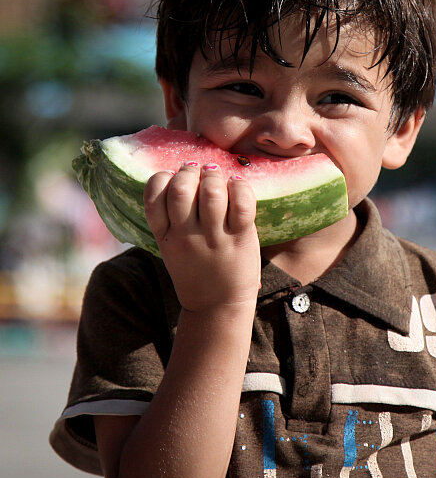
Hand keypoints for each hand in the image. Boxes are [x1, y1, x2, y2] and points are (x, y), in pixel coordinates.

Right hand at [144, 162, 260, 311]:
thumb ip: (170, 219)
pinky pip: (242, 204)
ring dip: (214, 177)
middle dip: (189, 171)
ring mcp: (215, 238)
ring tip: (216, 177)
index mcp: (165, 236)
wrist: (217, 307)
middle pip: (181, 190)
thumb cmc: (197, 271)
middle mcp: (187, 236)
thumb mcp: (171, 248)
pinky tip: (237, 185)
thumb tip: (179, 178)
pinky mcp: (241, 239)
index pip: (153, 196)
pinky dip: (240, 187)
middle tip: (198, 170)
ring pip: (212, 193)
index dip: (162, 178)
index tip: (173, 177)